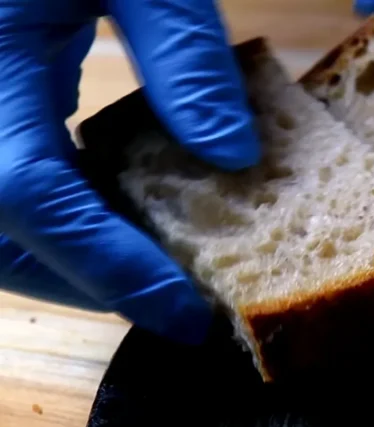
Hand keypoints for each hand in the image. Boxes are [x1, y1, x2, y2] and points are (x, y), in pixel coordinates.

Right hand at [0, 1, 260, 344]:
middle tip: (178, 299)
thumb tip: (236, 157)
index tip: (187, 316)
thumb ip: (181, 55)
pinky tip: (114, 207)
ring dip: (67, 258)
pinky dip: (51, 217)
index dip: (108, 267)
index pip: (30, 196)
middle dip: (89, 281)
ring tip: (157, 264)